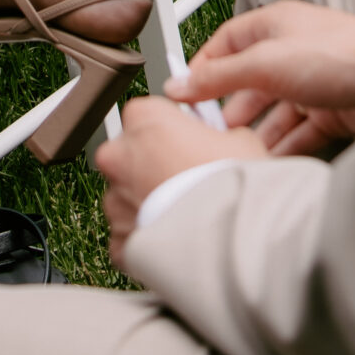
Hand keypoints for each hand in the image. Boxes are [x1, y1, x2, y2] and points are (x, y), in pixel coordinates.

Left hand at [96, 94, 264, 263]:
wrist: (228, 242)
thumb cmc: (231, 187)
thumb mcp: (240, 140)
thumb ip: (217, 134)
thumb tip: (220, 142)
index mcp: (144, 120)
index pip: (145, 112)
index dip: (168, 127)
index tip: (184, 138)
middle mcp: (120, 157)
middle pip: (128, 153)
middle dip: (150, 163)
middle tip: (183, 176)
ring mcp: (115, 202)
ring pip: (126, 196)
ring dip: (146, 201)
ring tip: (183, 213)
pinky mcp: (118, 242)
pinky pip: (128, 235)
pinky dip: (146, 237)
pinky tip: (174, 239)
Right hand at [168, 0, 354, 156]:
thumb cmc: (339, 53)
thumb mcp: (265, 63)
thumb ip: (219, 77)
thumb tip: (178, 84)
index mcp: (272, 27)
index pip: (224, 45)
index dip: (202, 70)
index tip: (183, 98)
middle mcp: (289, 52)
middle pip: (247, 83)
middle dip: (227, 110)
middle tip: (206, 138)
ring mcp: (309, 83)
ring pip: (271, 113)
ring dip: (254, 135)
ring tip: (233, 158)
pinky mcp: (329, 111)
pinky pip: (296, 133)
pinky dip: (281, 149)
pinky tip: (265, 166)